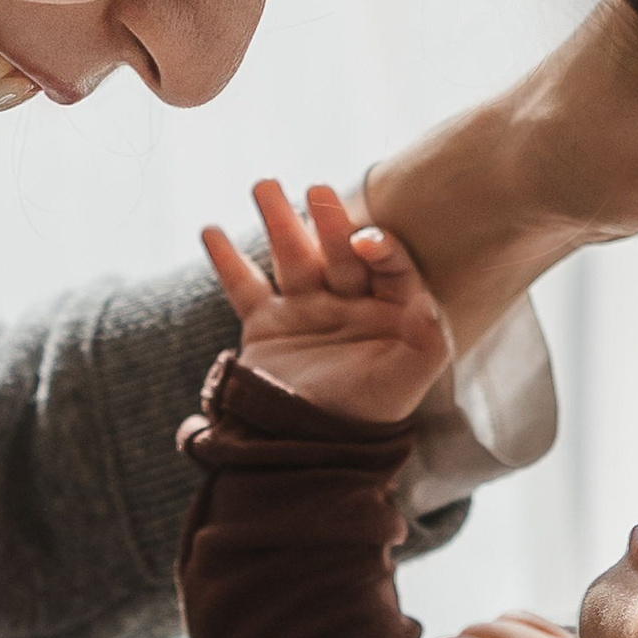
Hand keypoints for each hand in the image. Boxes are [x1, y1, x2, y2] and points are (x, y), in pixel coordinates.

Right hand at [202, 177, 453, 422]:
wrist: (312, 452)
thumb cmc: (369, 414)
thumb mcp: (408, 379)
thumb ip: (426, 340)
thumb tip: (427, 304)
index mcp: (389, 309)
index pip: (388, 265)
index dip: (379, 247)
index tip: (364, 239)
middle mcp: (348, 301)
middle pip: (338, 250)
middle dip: (327, 218)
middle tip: (316, 188)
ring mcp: (306, 309)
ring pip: (292, 256)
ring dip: (278, 220)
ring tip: (262, 185)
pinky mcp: (267, 325)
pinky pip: (245, 286)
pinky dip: (226, 260)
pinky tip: (210, 230)